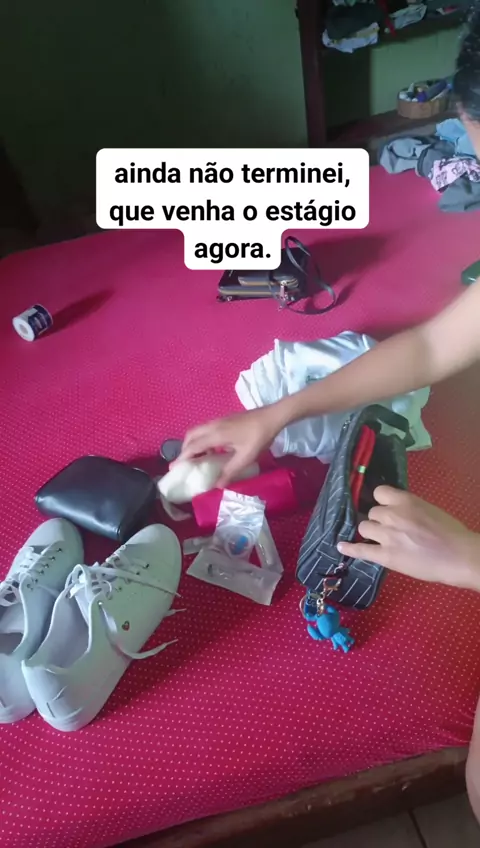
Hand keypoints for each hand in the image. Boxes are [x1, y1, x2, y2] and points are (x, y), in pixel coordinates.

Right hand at [177, 406, 280, 486]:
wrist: (272, 417)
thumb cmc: (259, 437)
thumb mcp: (245, 457)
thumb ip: (230, 471)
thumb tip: (217, 485)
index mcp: (216, 434)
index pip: (193, 447)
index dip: (182, 458)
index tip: (173, 468)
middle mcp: (213, 426)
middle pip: (191, 436)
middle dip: (184, 449)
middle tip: (184, 463)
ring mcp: (219, 421)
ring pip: (198, 431)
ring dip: (193, 444)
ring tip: (197, 459)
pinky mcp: (225, 420)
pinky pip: (206, 430)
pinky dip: (202, 440)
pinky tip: (213, 450)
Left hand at [338, 486, 479, 591]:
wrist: (459, 556)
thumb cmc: (450, 532)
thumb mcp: (428, 508)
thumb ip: (408, 507)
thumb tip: (396, 509)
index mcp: (405, 500)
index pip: (379, 492)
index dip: (381, 501)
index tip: (384, 507)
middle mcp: (392, 515)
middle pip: (371, 513)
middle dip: (379, 520)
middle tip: (391, 529)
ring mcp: (386, 536)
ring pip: (364, 528)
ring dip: (370, 532)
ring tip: (379, 539)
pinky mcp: (385, 556)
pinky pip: (361, 551)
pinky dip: (349, 549)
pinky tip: (341, 547)